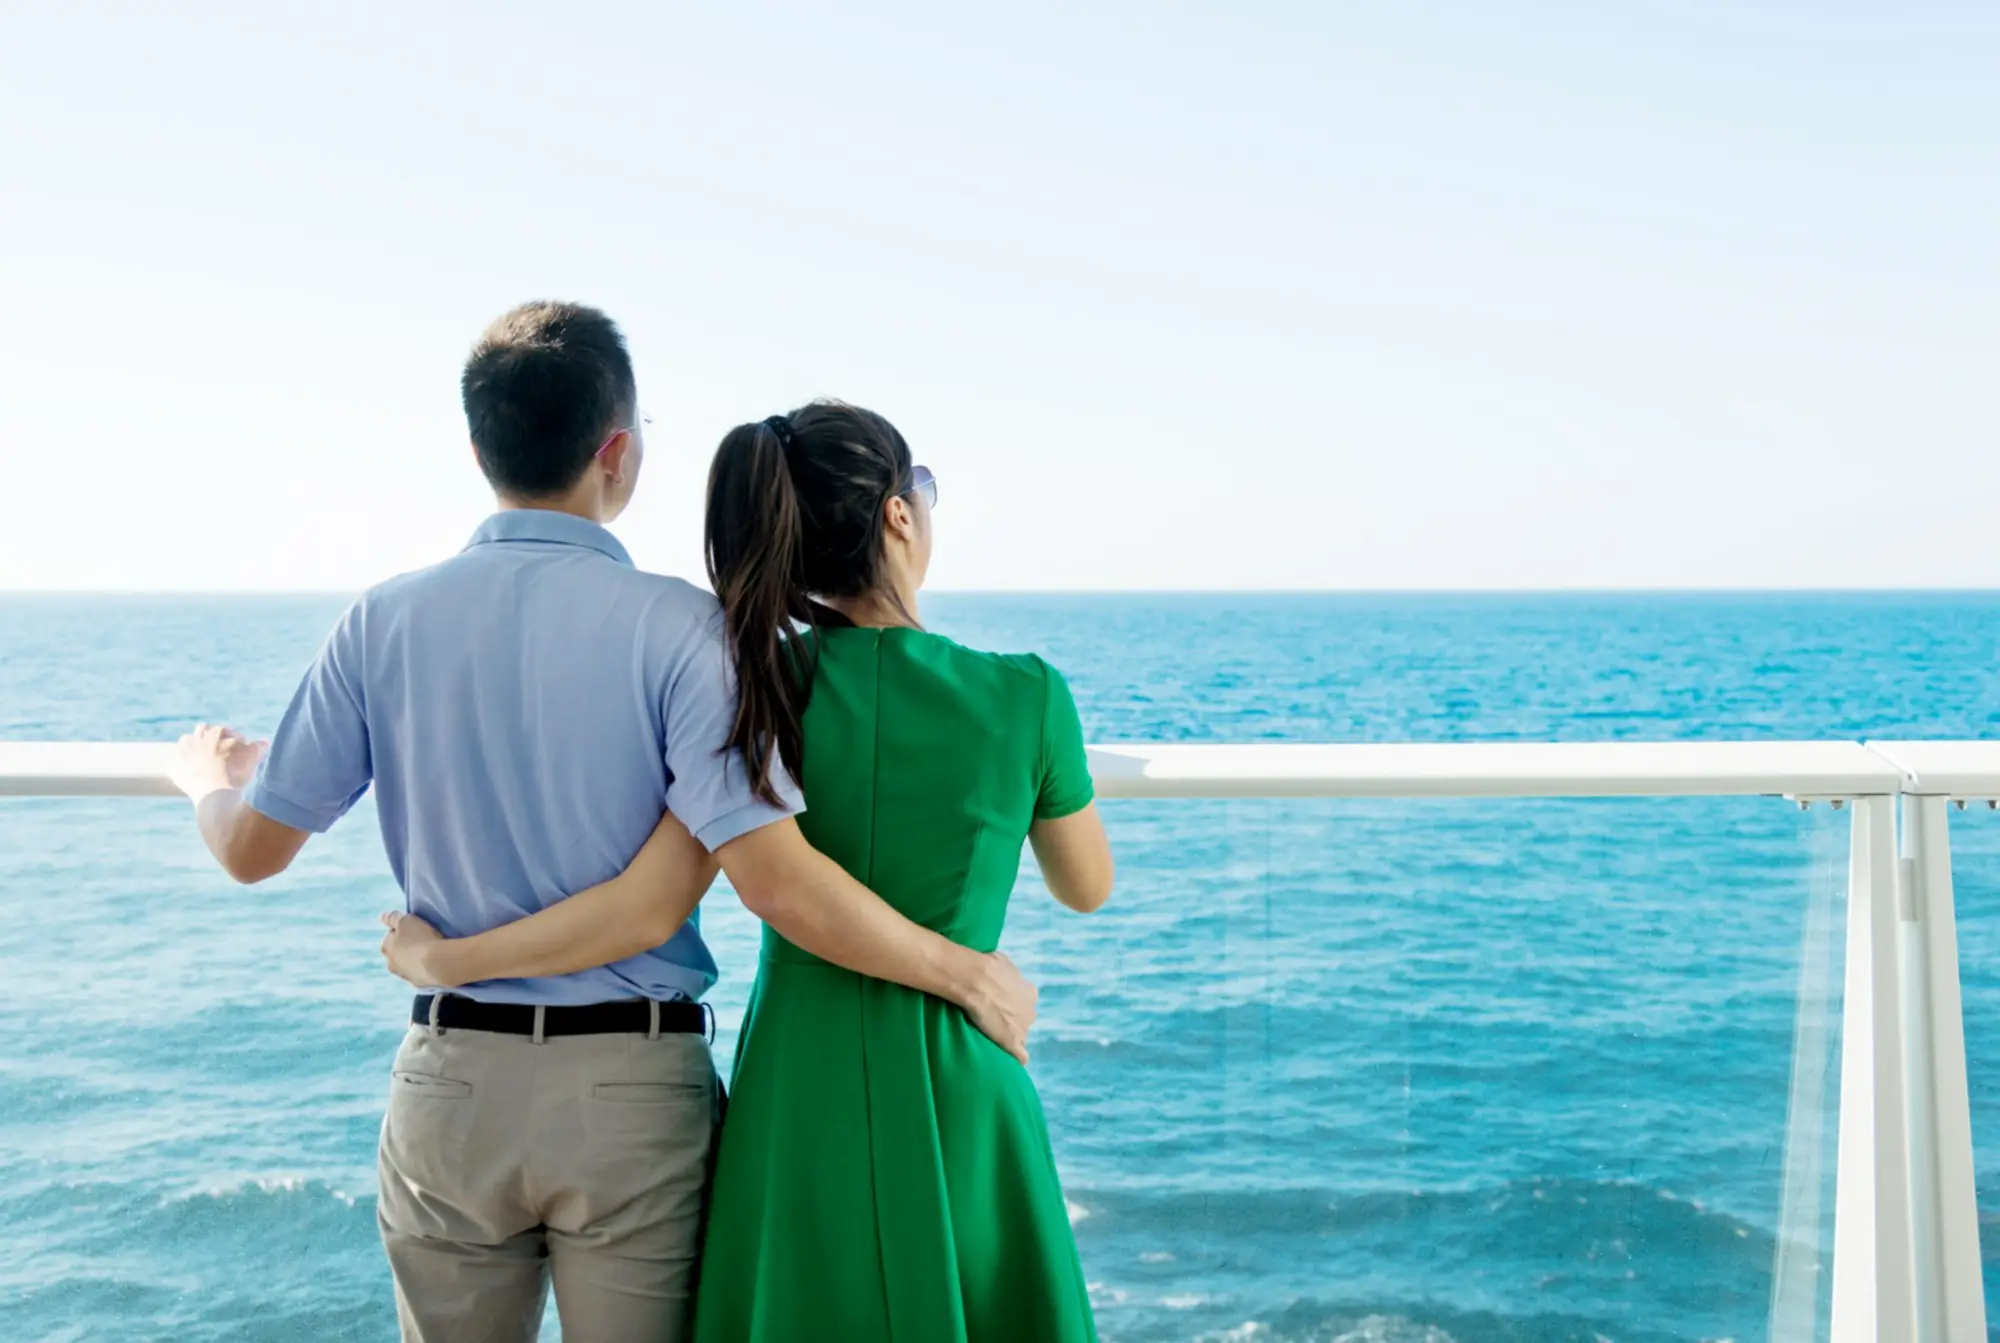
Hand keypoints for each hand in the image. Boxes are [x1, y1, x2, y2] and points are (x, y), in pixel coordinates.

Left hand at [169, 723, 265, 800]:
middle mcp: (196, 738)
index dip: (232, 738)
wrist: (214, 793)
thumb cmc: (235, 772)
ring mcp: (183, 752)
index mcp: (215, 732)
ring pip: (186, 743)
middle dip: (209, 738)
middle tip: (219, 751)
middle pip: (202, 730)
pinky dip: (182, 765)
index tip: (238, 748)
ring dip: (194, 748)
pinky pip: (176, 762)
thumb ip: (259, 746)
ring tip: (203, 761)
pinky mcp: (174, 767)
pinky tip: (191, 773)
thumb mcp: (252, 757)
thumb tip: (265, 741)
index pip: (224, 730)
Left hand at [379, 911, 458, 987]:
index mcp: (386, 948)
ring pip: (406, 965)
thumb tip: (381, 917)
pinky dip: (423, 969)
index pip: (389, 936)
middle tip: (419, 941)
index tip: (412, 928)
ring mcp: (405, 976)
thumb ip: (392, 918)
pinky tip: (433, 964)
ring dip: (413, 960)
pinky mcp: (419, 984)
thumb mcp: (405, 920)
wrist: (438, 963)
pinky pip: (419, 974)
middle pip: (396, 954)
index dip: (400, 931)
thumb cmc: (420, 938)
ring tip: (429, 953)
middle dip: (403, 948)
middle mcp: (392, 964)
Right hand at [960, 950, 1037, 1064]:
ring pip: (1020, 1038)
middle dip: (1012, 1022)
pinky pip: (1020, 1057)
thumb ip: (1008, 974)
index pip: (1025, 1005)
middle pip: (1024, 1021)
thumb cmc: (987, 967)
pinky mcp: (1012, 1043)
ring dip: (1010, 1038)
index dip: (1012, 1006)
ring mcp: (1023, 1029)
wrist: (976, 980)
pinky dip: (1015, 1058)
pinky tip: (1008, 1060)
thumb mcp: (1003, 963)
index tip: (1000, 1006)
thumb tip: (1003, 972)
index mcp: (1030, 993)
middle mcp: (1031, 1012)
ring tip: (993, 1038)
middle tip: (994, 1020)